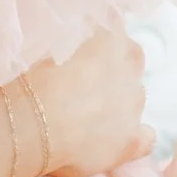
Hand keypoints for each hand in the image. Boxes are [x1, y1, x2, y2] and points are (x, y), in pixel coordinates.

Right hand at [16, 24, 150, 176]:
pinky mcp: (131, 142)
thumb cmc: (31, 82)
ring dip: (118, 103)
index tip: (77, 53)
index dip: (96, 45)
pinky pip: (146, 139)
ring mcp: (134, 108)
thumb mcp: (46, 50)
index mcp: (111, 42)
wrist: (31, 126)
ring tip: (86, 116)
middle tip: (81, 86)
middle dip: (111, 73)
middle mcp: (130, 71)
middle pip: (129, 66)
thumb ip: (67, 46)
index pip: (113, 34)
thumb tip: (68, 53)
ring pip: (135, 100)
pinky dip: (134, 137)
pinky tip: (115, 141)